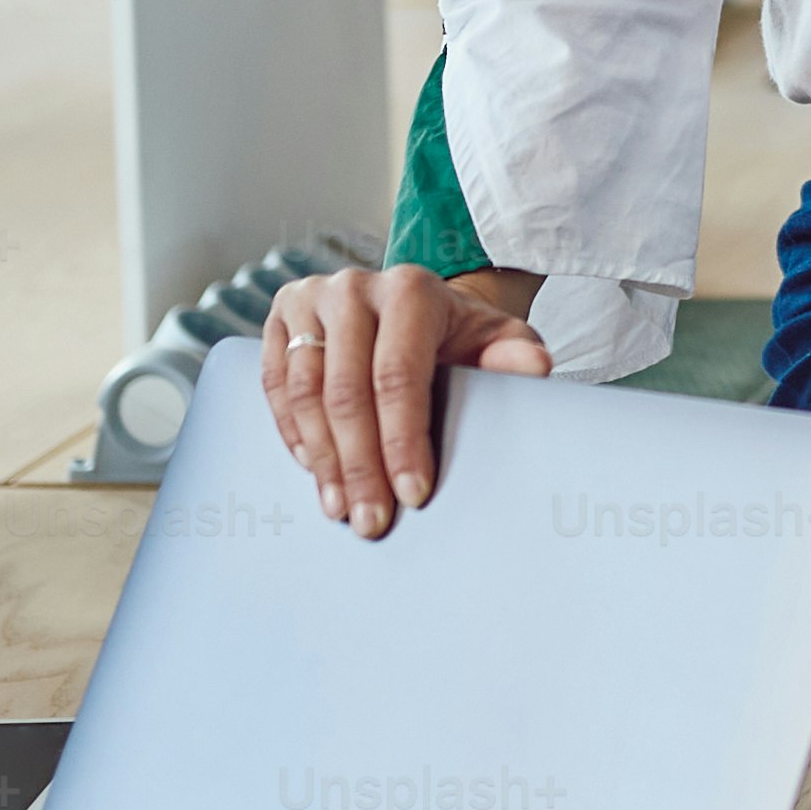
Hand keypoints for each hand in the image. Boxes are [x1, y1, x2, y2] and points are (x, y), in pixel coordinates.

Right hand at [260, 265, 550, 537]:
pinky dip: (291, 432)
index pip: (398, 376)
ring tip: (340, 508)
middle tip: (371, 521)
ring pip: (305, 392)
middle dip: (359, 465)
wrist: (412, 304)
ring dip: (322, 459)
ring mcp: (309, 300)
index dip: (401, 440)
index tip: (413, 493)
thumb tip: (535, 369)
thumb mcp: (495, 337)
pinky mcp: (280, 319)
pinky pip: (275, 384)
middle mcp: (353, 288)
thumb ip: (515, 354)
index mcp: (410, 290)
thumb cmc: (456, 332)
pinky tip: (313, 469)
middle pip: (346, 390)